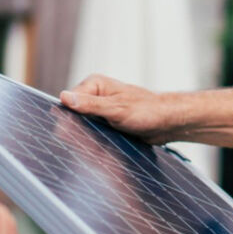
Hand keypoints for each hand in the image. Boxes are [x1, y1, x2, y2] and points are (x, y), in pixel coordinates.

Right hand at [60, 75, 181, 143]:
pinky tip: (104, 149)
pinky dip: (96, 142)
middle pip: (73, 117)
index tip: (77, 134)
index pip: (68, 103)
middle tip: (97, 139)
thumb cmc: (148, 111)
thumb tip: (64, 97)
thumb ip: (90, 105)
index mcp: (94, 84)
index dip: (69, 120)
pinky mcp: (105, 122)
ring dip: (89, 139)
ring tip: (105, 141)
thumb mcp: (116, 109)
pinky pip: (93, 134)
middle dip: (80, 132)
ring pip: (82, 128)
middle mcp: (95, 95)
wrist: (168, 123)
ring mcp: (99, 110)